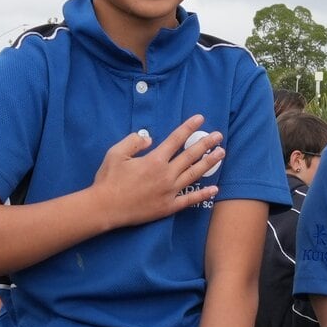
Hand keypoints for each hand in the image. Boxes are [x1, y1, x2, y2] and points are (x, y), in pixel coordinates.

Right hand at [91, 116, 223, 228]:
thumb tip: (149, 138)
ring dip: (209, 163)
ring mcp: (169, 191)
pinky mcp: (168, 207)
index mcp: (154, 159)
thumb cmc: (108, 180)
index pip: (176, 139)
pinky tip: (215, 189)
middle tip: (218, 135)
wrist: (105, 208)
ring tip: (221, 154)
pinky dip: (203, 194)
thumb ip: (134, 142)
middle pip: (190, 155)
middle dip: (206, 143)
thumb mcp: (116, 153)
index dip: (189, 127)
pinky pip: (189, 200)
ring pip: (194, 174)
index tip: (200, 119)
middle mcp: (166, 174)